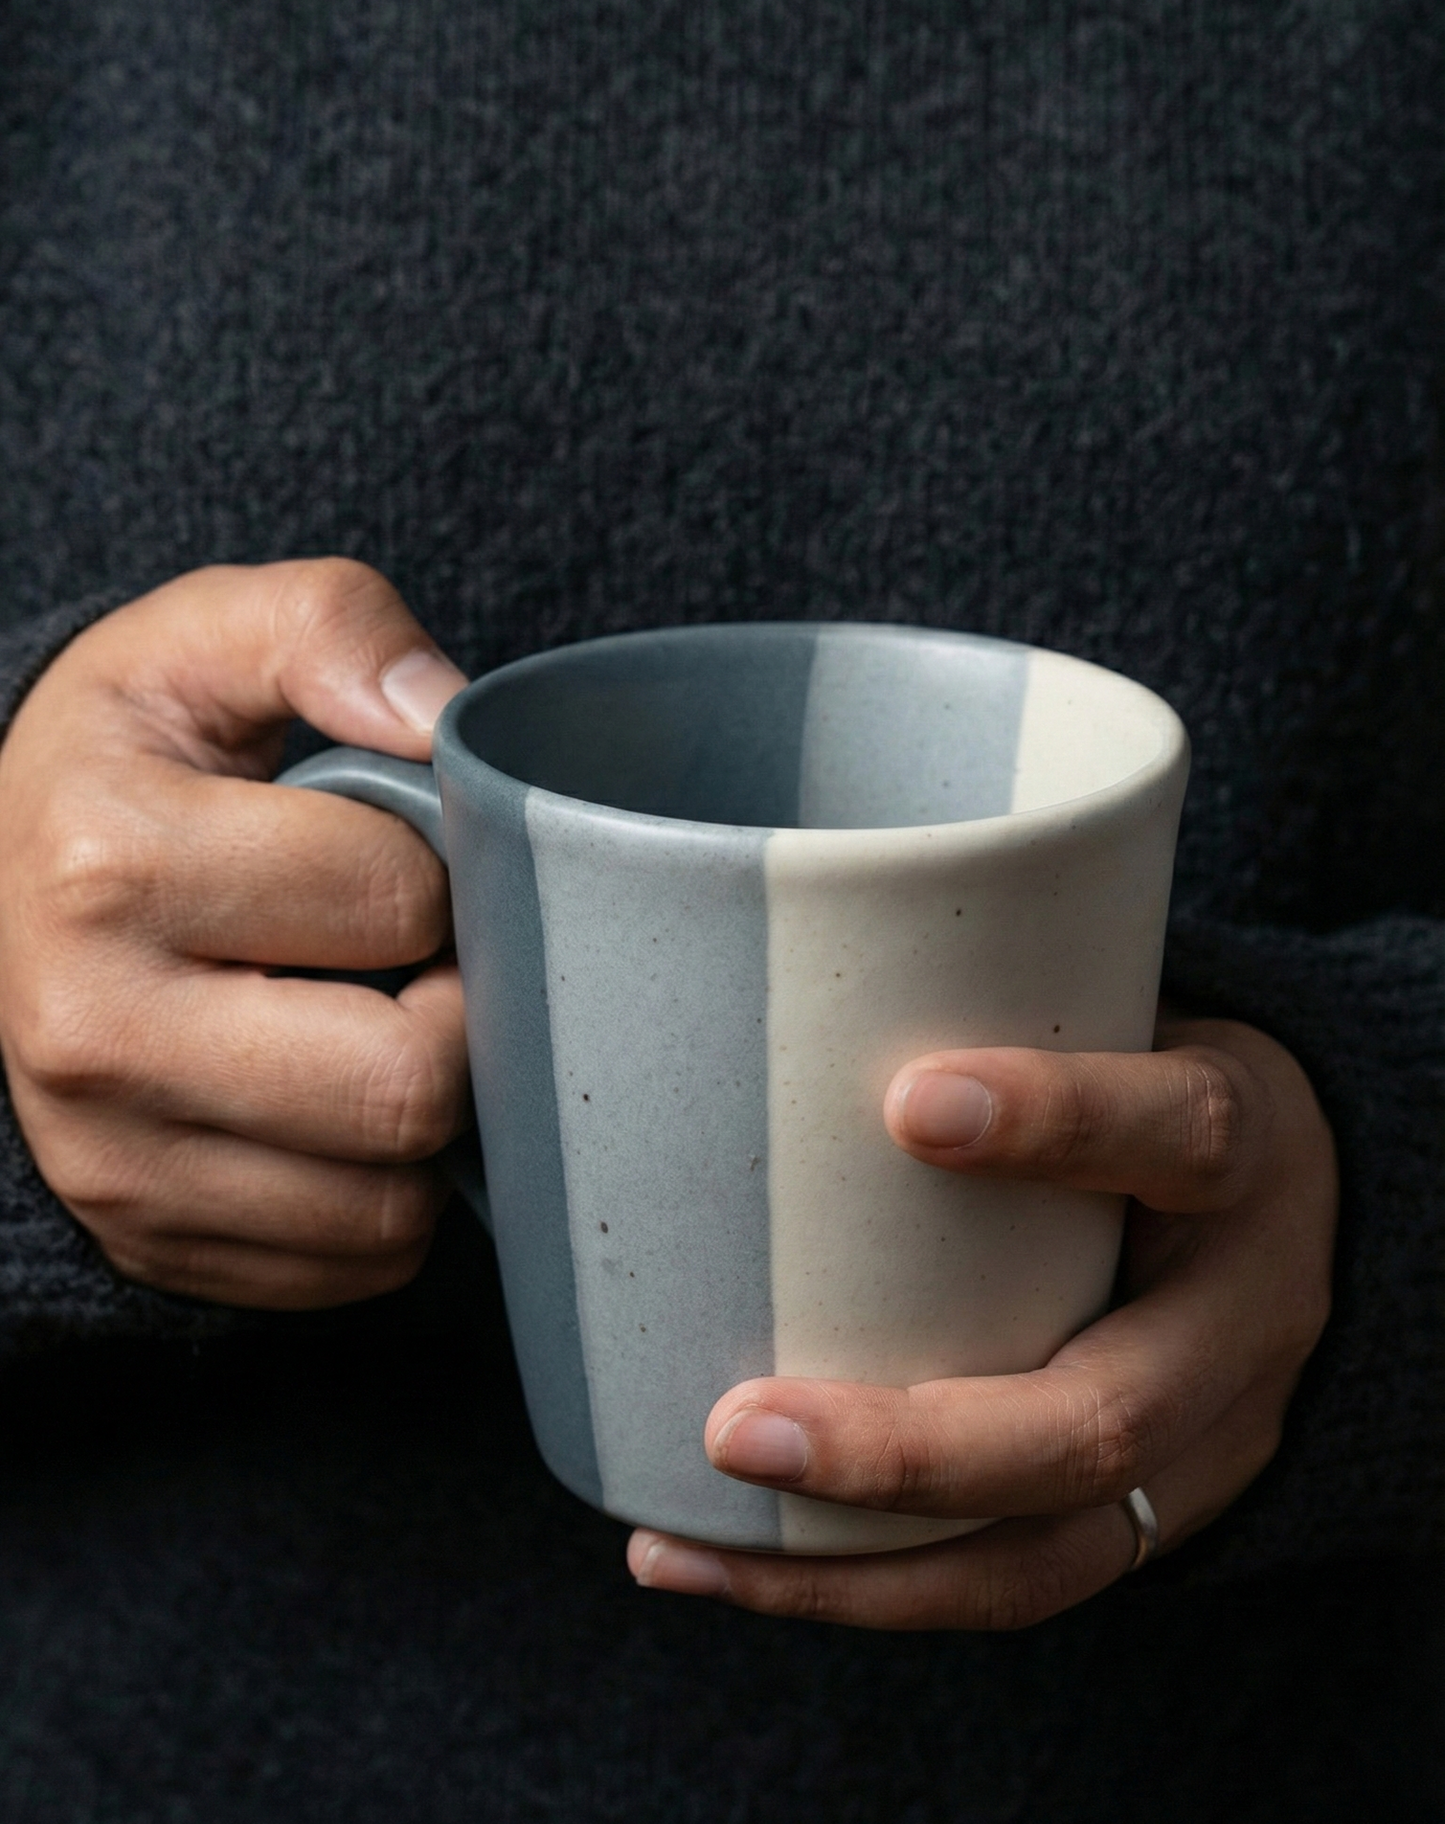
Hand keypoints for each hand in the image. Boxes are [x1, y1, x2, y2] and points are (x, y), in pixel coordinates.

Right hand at [0, 560, 470, 1307]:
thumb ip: (332, 628)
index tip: (402, 859)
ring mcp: (111, 1163)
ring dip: (429, 1120)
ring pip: (391, 1204)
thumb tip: (444, 719)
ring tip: (382, 1029)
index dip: (440, 873)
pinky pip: (354, 1266)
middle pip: (406, 1086)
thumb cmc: (130, 765)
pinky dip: (385, 1196)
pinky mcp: (149, 1242)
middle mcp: (92, 1032)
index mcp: (109, 863)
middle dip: (458, 1017)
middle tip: (426, 964)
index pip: (398, 903)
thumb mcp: (205, 642)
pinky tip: (344, 1111)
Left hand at [628, 1014, 1337, 1627]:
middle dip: (910, 1449)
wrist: (1303, 1217)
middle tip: (737, 1429)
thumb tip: (760, 956)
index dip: (1061, 1122)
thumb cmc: (1154, 1089)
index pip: (1182, 1131)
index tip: (908, 1104)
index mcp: (1240, 1158)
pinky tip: (724, 1564)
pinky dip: (861, 1590)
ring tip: (689, 1541)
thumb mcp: (1130, 1020)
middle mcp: (1240, 1322)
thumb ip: (1000, 997)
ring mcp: (1205, 1446)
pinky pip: (1012, 1585)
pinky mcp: (1148, 1517)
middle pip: (1103, 1419)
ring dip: (857, 1565)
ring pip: (1047, 1551)